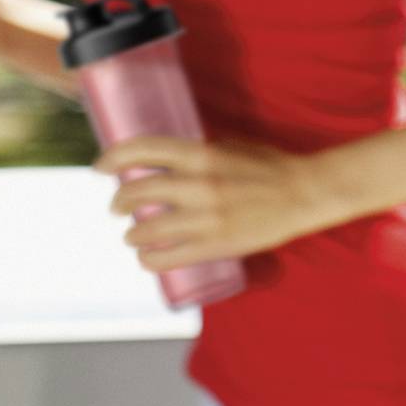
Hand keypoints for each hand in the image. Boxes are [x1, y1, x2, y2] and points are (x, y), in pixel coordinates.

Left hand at [93, 134, 340, 272]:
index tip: (100, 167)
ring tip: (133, 234)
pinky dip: (148, 259)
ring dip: (131, 233)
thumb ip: (200, 152)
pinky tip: (147, 257)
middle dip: (118, 201)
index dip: (113, 157)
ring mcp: (205, 218)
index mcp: (202, 154)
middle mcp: (198, 184)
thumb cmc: (271, 166)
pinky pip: (166, 258)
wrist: (304, 194)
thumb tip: (168, 160)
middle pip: (136, 191)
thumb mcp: (232, 146)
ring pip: (145, 229)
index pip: (142, 150)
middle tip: (116, 206)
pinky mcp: (214, 245)